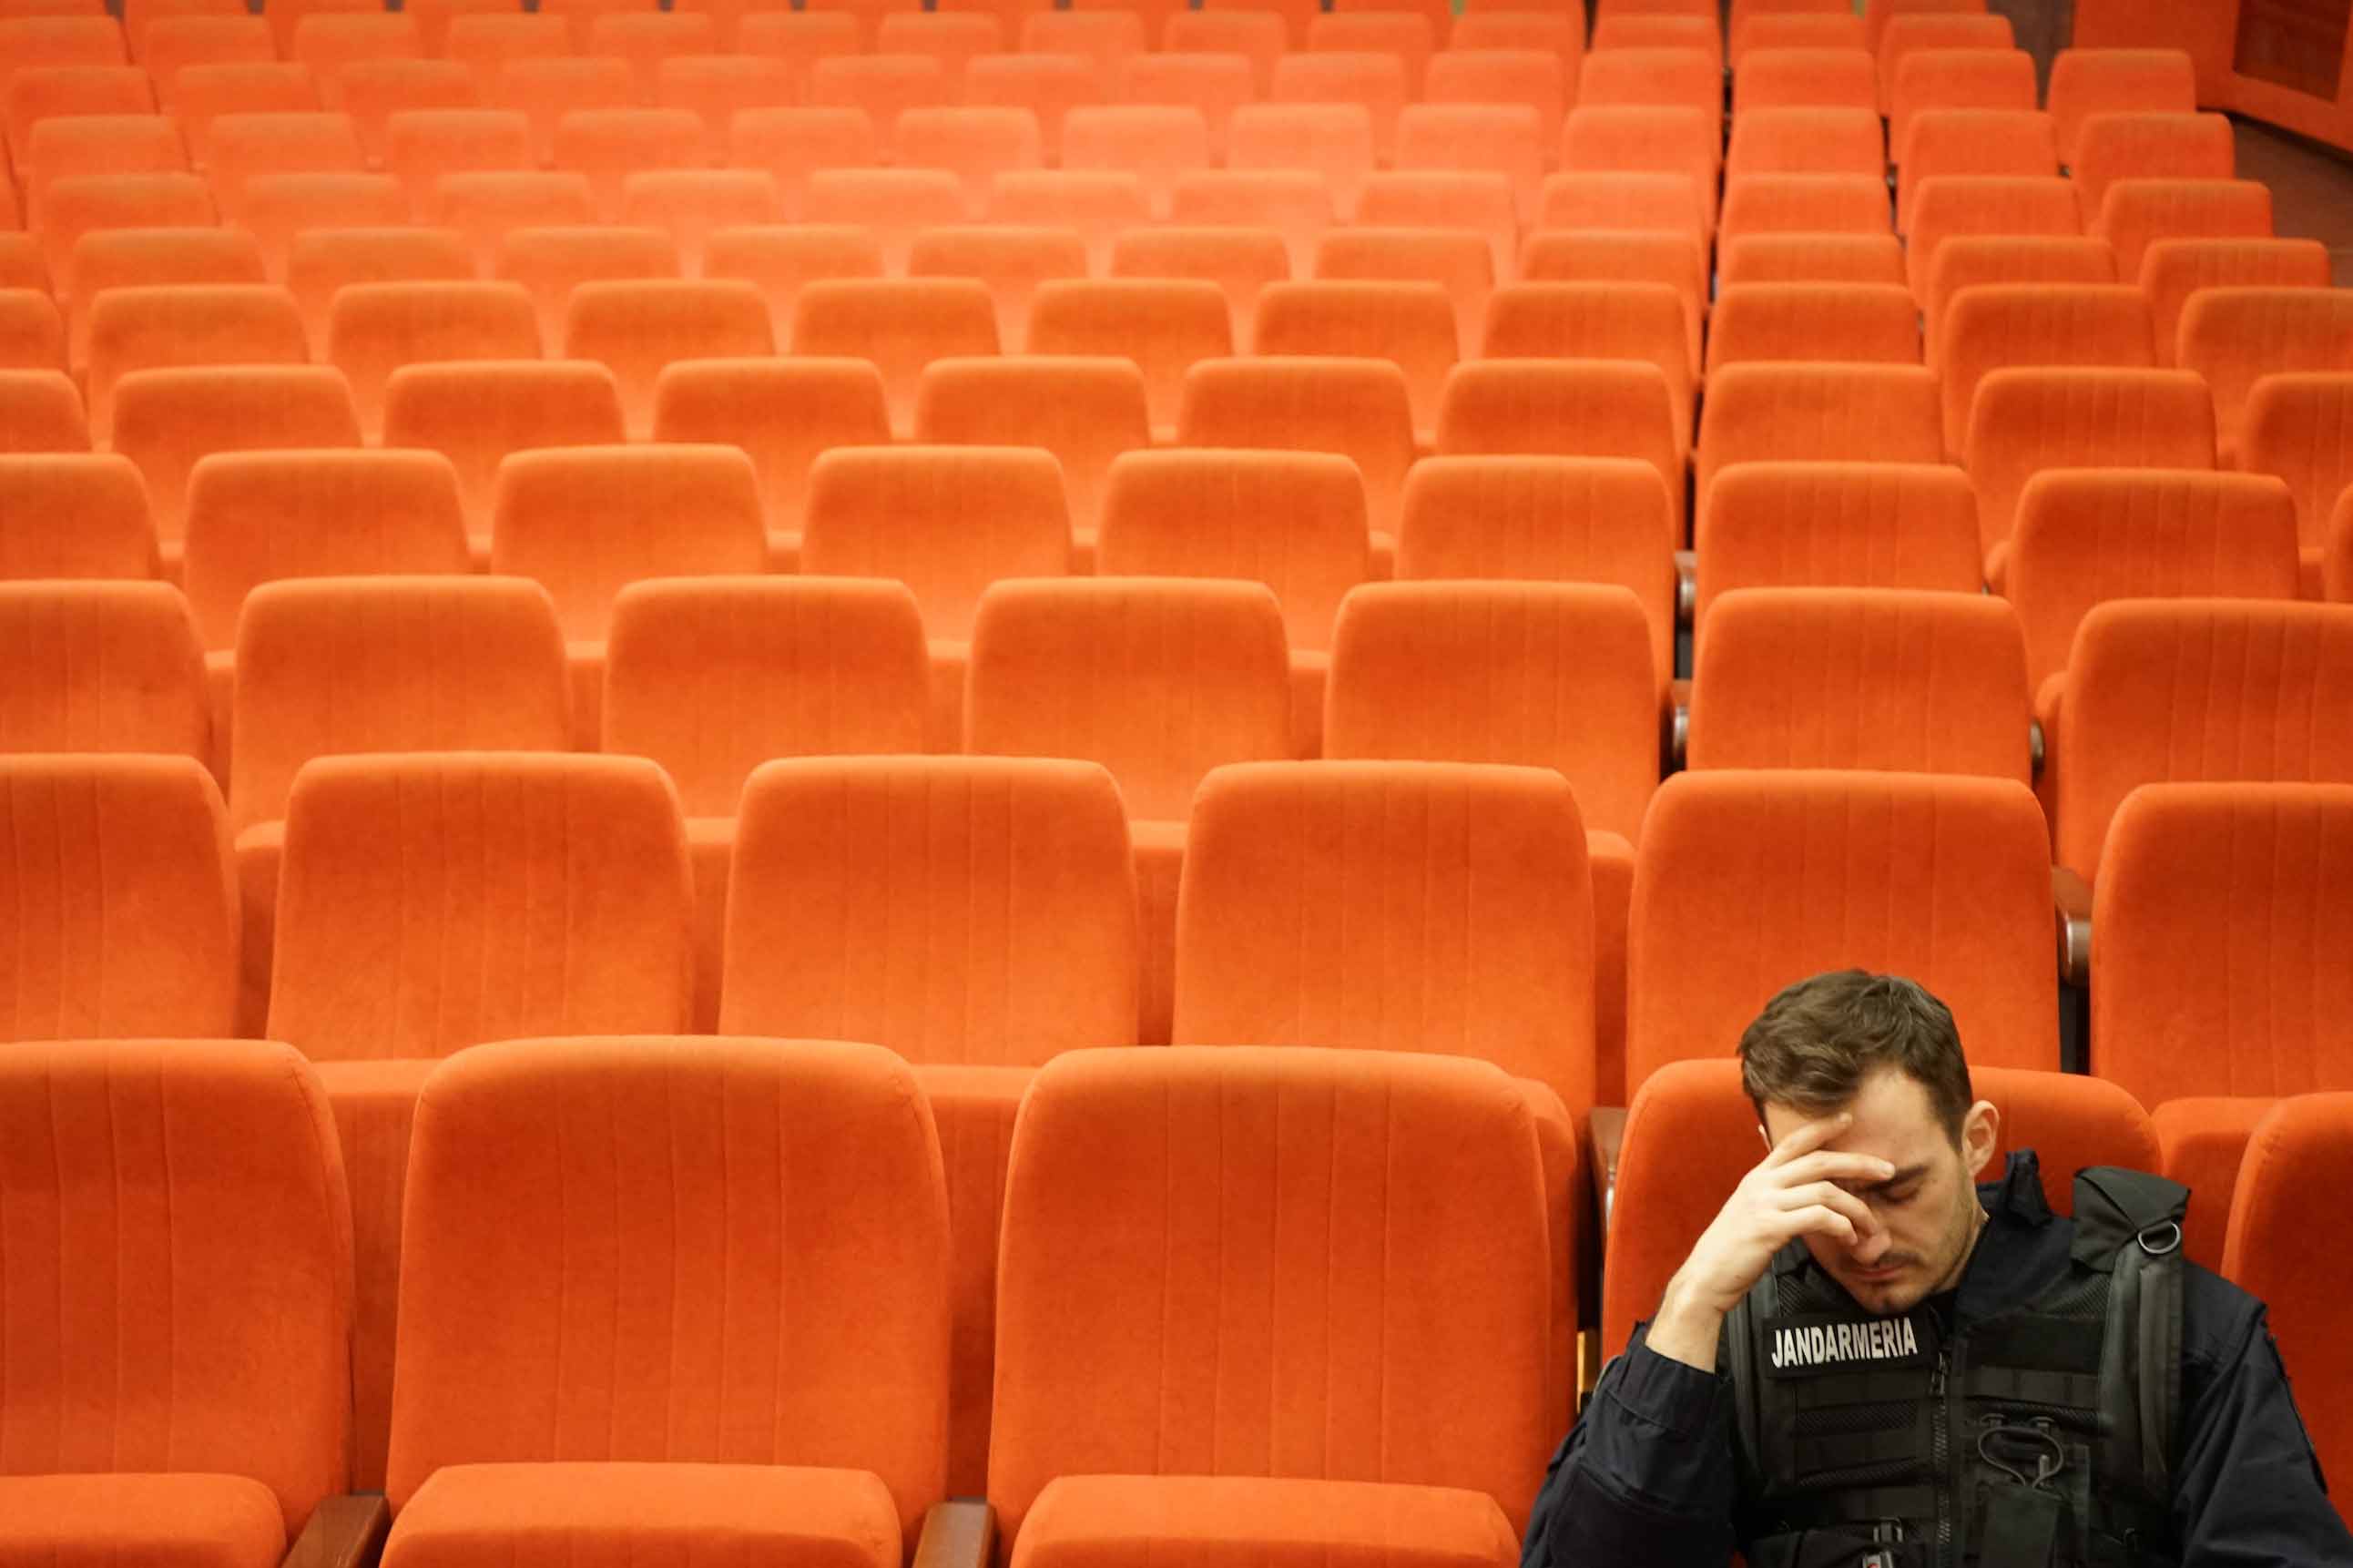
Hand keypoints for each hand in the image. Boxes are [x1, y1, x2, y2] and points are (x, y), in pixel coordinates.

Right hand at [1643, 1113, 1894, 1371]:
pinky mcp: (1770, 1228)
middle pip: (1819, 1161)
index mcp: (1757, 1176)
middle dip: (1859, 1163)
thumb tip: (1801, 1191)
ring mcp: (1764, 1204)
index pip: (1793, 1141)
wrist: (1706, 1276)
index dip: (1822, 1127)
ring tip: (1872, 1227)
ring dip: (1857, 1208)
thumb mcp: (1749, 1211)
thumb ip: (1772, 1196)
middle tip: (1888, 1170)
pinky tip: (1850, 1239)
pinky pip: (1818, 1218)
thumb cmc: (1733, 1248)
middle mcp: (1761, 1183)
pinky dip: (1842, 1226)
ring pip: (1825, 1191)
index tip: (1848, 1118)